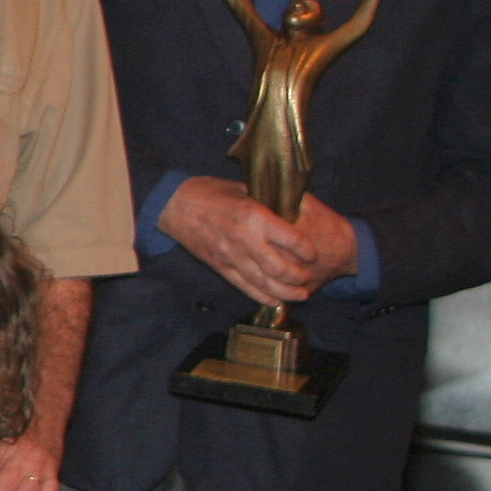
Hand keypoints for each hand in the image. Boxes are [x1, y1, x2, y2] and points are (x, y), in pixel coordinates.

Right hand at [156, 175, 348, 306]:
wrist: (176, 205)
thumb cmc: (211, 192)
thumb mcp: (245, 189)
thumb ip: (268, 204)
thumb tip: (292, 211)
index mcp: (254, 216)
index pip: (292, 240)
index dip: (307, 250)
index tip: (314, 254)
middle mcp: (245, 240)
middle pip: (280, 268)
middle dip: (299, 276)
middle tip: (308, 277)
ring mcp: (231, 256)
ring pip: (264, 283)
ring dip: (285, 292)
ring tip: (301, 295)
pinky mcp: (220, 266)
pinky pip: (244, 286)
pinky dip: (262, 296)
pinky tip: (276, 300)